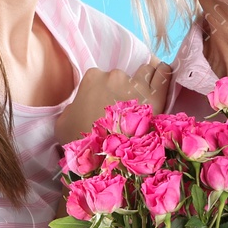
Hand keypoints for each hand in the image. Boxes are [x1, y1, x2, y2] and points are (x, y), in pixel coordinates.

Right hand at [55, 61, 171, 146]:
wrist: (104, 155)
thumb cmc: (80, 140)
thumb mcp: (63, 122)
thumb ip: (72, 108)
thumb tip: (78, 108)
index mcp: (92, 78)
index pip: (102, 77)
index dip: (105, 90)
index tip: (108, 104)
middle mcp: (115, 75)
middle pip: (125, 75)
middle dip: (126, 88)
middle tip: (126, 107)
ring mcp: (136, 83)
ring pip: (146, 72)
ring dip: (146, 81)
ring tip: (147, 96)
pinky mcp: (156, 94)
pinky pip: (164, 73)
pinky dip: (164, 75)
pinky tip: (163, 80)